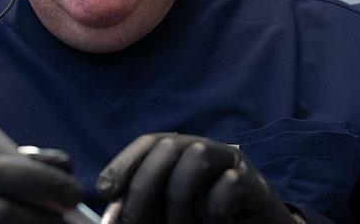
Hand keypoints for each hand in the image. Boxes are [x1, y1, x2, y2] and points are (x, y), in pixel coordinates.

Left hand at [96, 133, 299, 223]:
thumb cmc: (204, 222)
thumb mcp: (168, 214)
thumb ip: (144, 211)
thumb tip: (113, 215)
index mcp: (179, 152)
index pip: (148, 143)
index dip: (124, 162)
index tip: (105, 190)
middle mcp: (202, 148)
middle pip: (168, 146)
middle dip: (143, 184)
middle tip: (131, 222)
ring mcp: (229, 162)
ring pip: (197, 157)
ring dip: (179, 198)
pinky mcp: (254, 182)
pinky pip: (228, 187)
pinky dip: (213, 211)